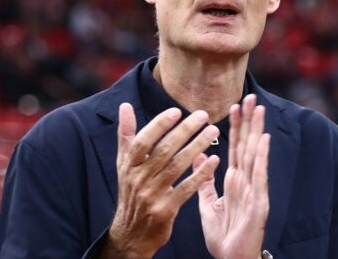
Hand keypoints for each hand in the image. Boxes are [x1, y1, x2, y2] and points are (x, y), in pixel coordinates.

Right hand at [103, 103, 220, 258]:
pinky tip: (214, 160)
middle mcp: (138, 179)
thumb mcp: (123, 164)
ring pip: (177, 166)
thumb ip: (126, 134)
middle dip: (185, 131)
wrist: (131, 232)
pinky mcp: (166, 210)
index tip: (177, 111)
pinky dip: (201, 174)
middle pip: (164, 150)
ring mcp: (152, 195)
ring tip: (212, 131)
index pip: (143, 140)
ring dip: (197, 146)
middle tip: (203, 115)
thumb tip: (125, 105)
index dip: (159, 125)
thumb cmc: (131, 191)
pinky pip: (187, 188)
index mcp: (129, 165)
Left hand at [195, 94, 269, 258]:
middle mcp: (246, 181)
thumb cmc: (223, 236)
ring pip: (255, 155)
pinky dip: (261, 157)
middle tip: (251, 96)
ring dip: (257, 131)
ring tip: (258, 110)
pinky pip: (259, 176)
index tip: (235, 104)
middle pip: (248, 145)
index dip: (236, 126)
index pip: (235, 147)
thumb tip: (200, 154)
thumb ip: (205, 180)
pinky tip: (263, 140)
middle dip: (249, 121)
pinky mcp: (259, 202)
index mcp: (234, 180)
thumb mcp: (209, 204)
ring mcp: (254, 190)